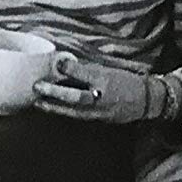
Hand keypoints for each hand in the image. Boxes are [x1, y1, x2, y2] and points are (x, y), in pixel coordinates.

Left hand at [31, 52, 154, 122]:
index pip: (86, 74)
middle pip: (76, 97)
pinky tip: (50, 108)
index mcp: (106, 80)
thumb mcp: (108, 69)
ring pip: (73, 110)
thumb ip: (86, 69)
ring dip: (54, 107)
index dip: (71, 68)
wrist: (144, 101)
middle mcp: (102, 97)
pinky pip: (77, 116)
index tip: (57, 62)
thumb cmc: (124, 81)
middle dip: (56, 93)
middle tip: (38, 87)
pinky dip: (63, 112)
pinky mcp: (97, 119)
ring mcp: (100, 111)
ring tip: (37, 102)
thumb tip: (63, 64)